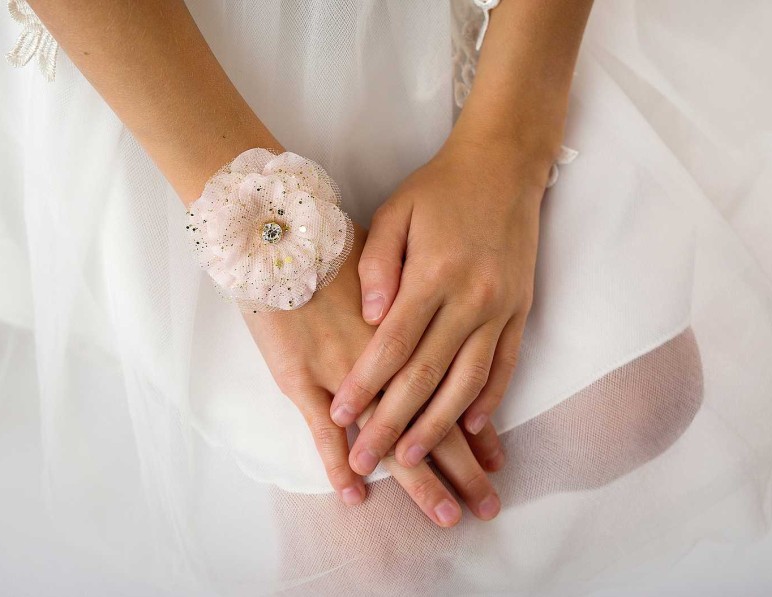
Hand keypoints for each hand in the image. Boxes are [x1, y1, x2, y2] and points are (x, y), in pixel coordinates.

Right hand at [244, 223, 500, 524]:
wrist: (273, 233)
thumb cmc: (331, 239)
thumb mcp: (390, 247)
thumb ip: (414, 294)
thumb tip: (435, 330)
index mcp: (414, 328)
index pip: (453, 390)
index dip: (477, 431)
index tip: (498, 463)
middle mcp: (385, 359)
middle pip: (432, 423)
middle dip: (463, 471)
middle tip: (486, 507)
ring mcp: (343, 371)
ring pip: (388, 436)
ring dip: (418, 480)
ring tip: (445, 515)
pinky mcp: (300, 377)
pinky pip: (322, 432)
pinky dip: (337, 464)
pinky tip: (355, 496)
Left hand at [331, 139, 550, 474]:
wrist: (504, 165)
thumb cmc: (440, 188)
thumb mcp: (395, 213)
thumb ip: (377, 265)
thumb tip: (368, 317)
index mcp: (433, 274)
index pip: (392, 344)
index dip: (365, 385)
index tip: (340, 417)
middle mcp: (470, 298)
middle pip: (426, 375)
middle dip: (393, 422)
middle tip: (368, 460)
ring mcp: (500, 308)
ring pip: (467, 381)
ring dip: (440, 425)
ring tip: (413, 457)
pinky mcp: (521, 311)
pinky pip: (505, 365)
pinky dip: (489, 400)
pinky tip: (471, 428)